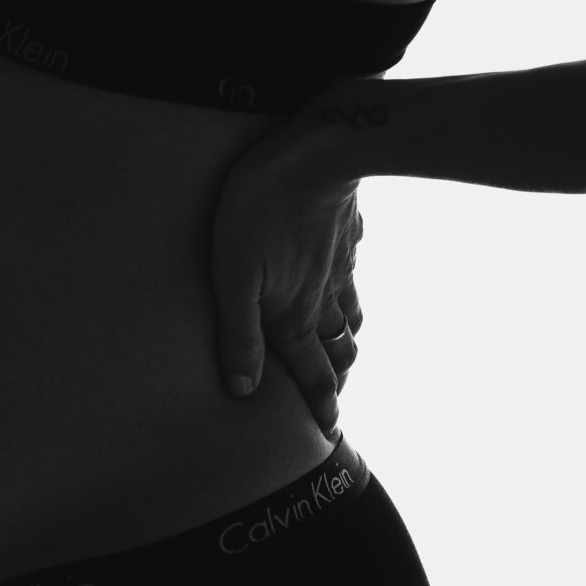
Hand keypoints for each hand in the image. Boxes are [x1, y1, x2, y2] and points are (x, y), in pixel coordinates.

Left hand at [208, 96, 368, 436]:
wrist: (319, 151)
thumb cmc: (261, 208)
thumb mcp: (233, 273)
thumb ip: (238, 333)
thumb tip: (243, 390)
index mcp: (295, 314)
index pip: (312, 374)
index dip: (320, 407)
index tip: (330, 434)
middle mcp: (324, 297)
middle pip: (337, 351)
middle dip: (337, 378)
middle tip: (334, 399)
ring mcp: (340, 264)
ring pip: (350, 315)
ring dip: (347, 340)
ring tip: (341, 352)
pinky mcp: (346, 233)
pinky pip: (352, 272)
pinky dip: (351, 291)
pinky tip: (345, 281)